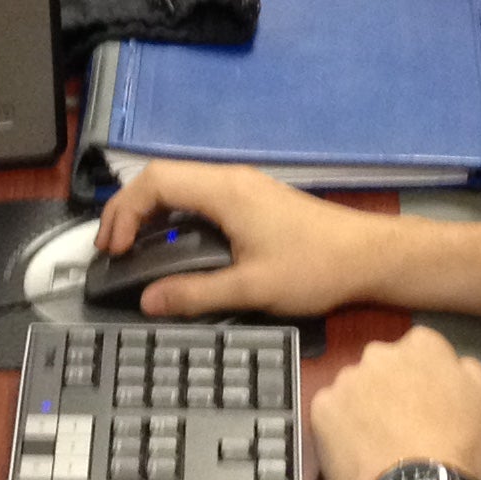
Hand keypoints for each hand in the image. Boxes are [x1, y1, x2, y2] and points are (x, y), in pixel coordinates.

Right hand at [95, 159, 393, 318]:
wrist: (368, 256)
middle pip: (161, 178)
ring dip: (150, 212)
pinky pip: (198, 196)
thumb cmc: (315, 268)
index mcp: (226, 191)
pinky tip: (170, 245)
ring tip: (132, 248)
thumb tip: (148, 301)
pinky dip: (173, 215)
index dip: (124, 212)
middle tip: (112, 249)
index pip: (155, 182)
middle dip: (128, 210)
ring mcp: (242, 187)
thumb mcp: (251, 288)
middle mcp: (230, 179)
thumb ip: (195, 294)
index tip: (115, 249)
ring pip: (179, 186)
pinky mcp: (251, 200)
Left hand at [308, 327, 480, 479]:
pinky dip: (338, 428)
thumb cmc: (462, 451)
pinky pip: (329, 413)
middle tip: (402, 424)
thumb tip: (456, 365)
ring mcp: (347, 381)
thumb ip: (469, 373)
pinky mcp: (322, 410)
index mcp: (423, 346)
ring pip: (353, 388)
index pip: (420, 348)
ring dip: (362, 407)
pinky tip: (357, 452)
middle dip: (389, 387)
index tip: (426, 403)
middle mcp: (380, 354)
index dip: (423, 377)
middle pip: (383, 364)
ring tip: (377, 444)